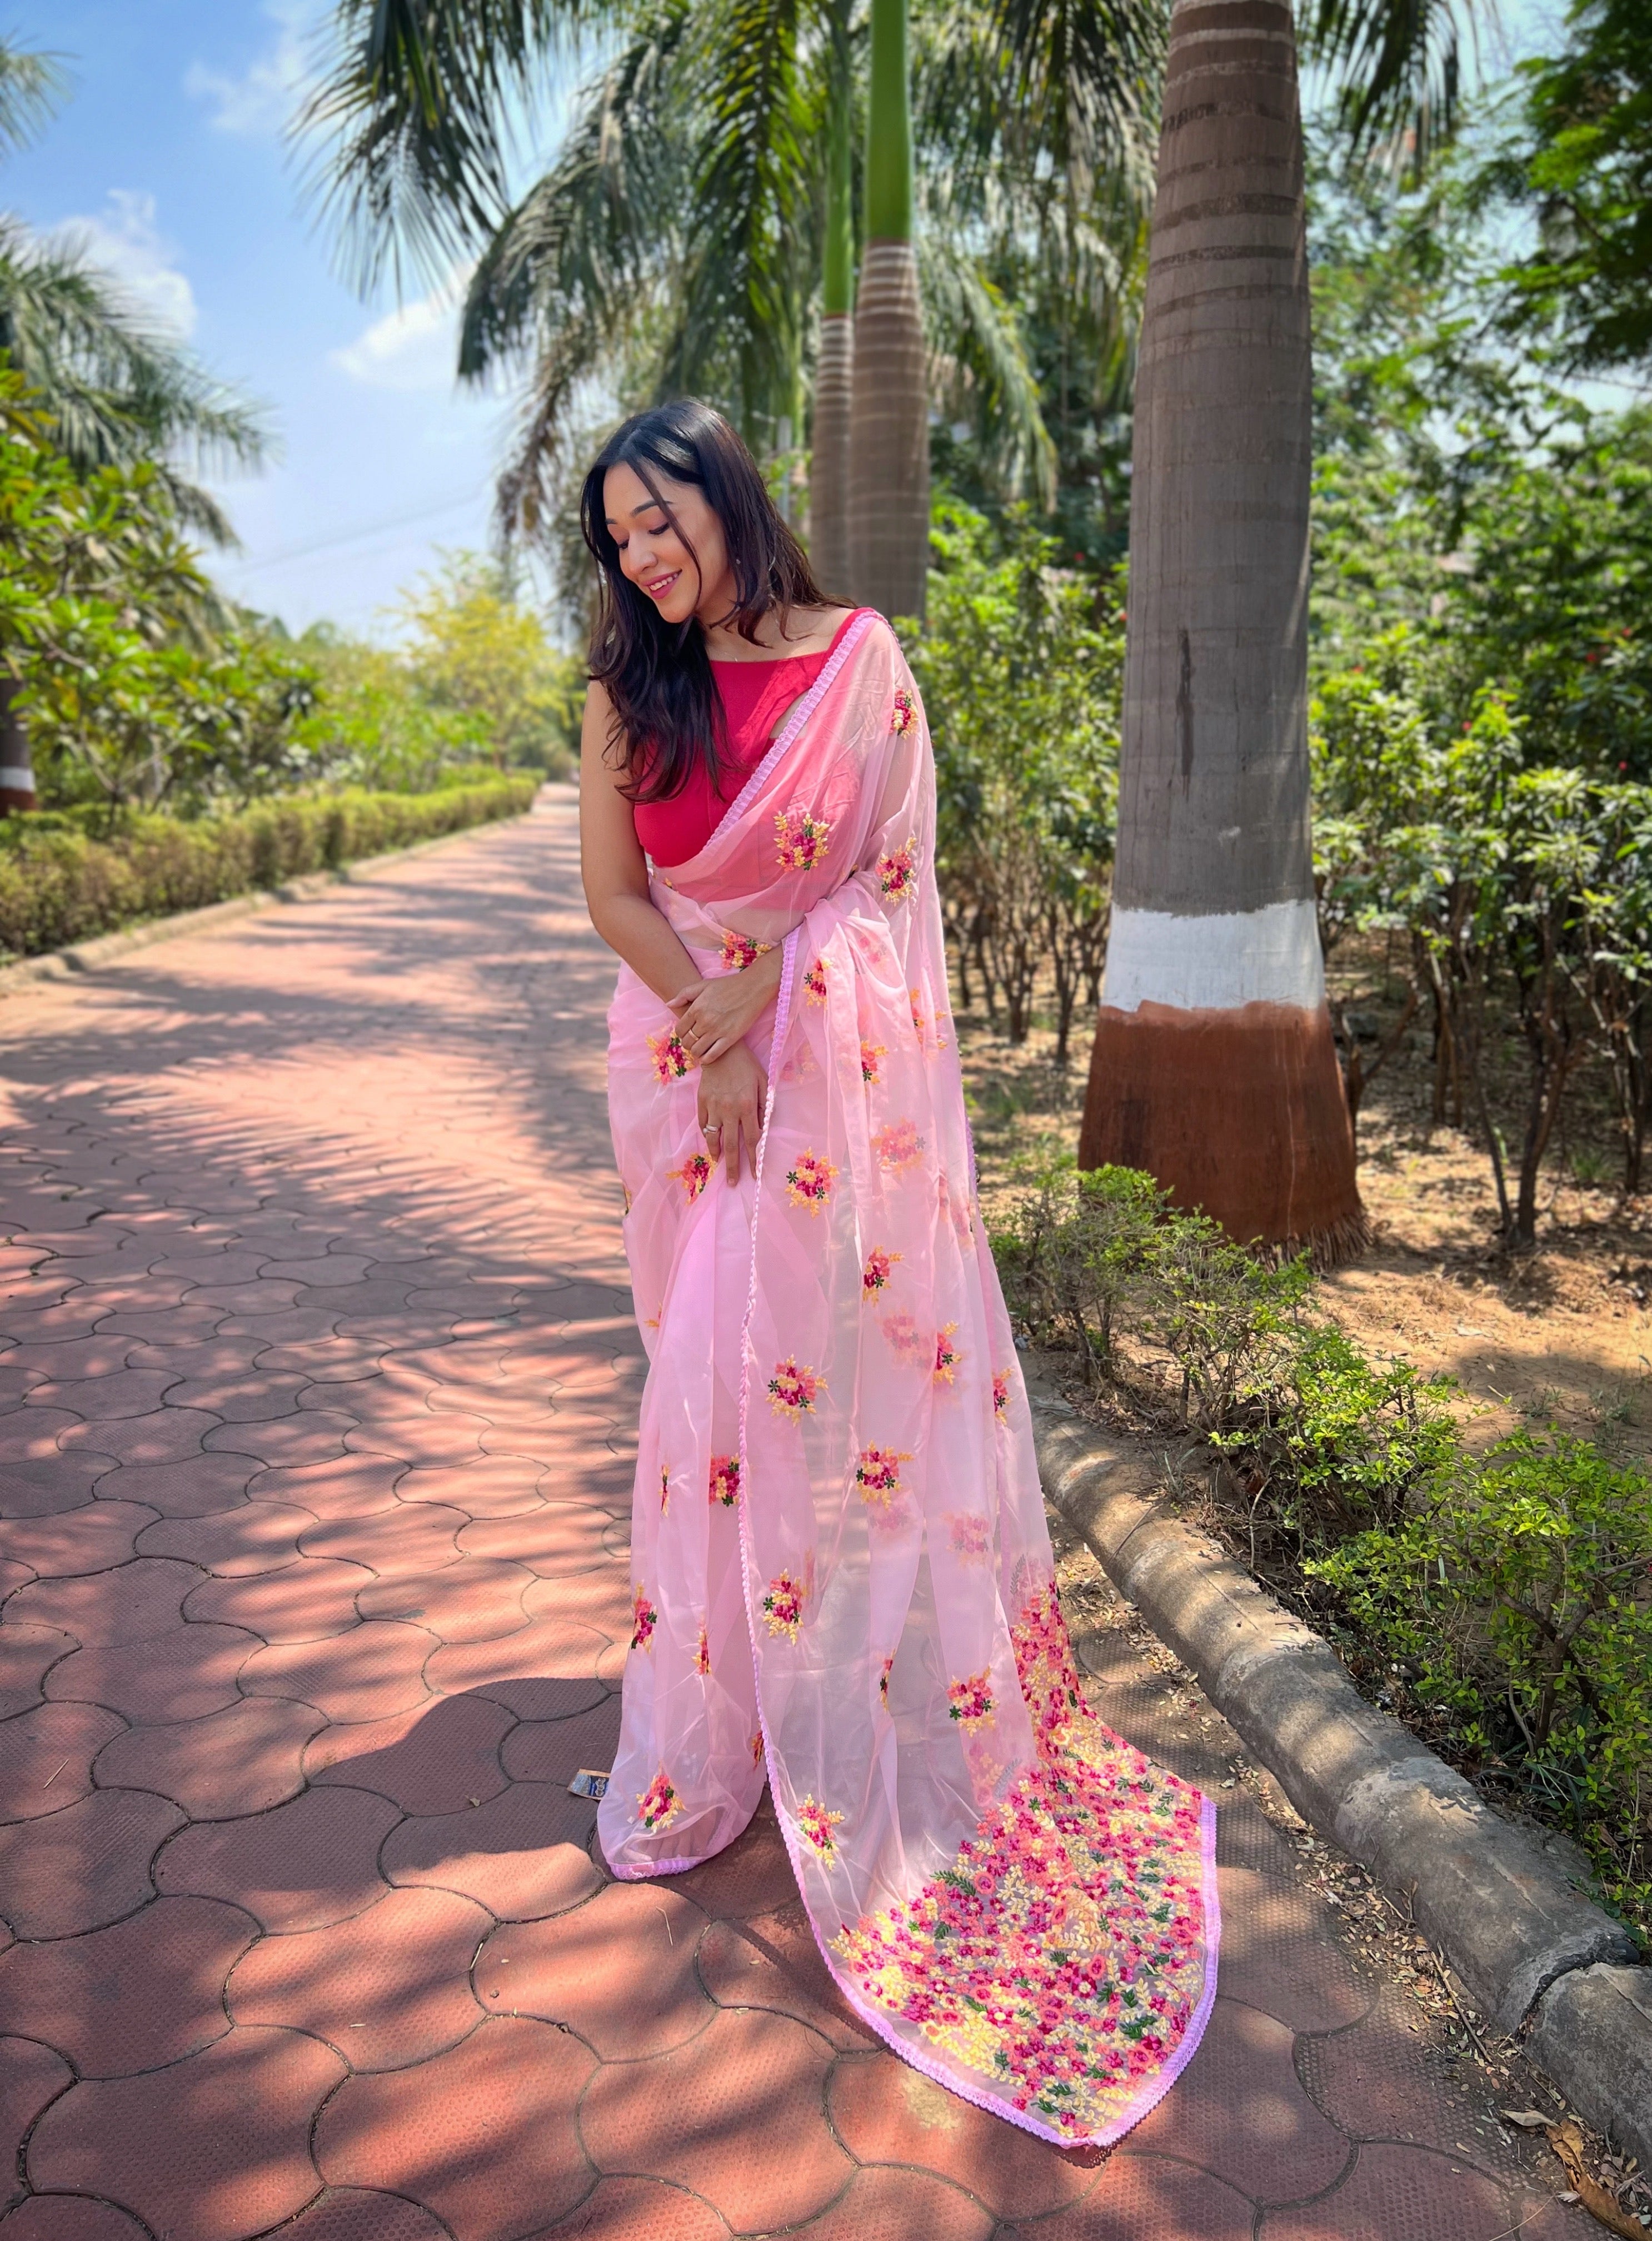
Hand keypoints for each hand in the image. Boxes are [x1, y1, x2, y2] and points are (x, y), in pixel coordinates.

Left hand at [669, 953, 779, 1066]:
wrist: (752, 988)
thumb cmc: (728, 985)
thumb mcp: (703, 985)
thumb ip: (684, 994)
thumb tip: (669, 1004)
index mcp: (696, 1008)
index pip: (680, 1029)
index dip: (681, 1033)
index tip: (687, 1033)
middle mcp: (704, 1021)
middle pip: (687, 1041)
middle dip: (688, 1043)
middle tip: (694, 1041)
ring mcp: (717, 1031)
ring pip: (697, 1050)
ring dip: (696, 1051)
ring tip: (701, 1047)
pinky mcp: (730, 1038)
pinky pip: (712, 1055)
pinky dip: (706, 1058)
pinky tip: (708, 1055)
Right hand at [697, 1042, 767, 1183]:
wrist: (720, 1049)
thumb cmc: (747, 1065)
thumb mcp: (762, 1082)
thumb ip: (763, 1106)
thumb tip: (764, 1129)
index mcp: (747, 1106)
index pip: (752, 1139)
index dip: (754, 1159)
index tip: (755, 1174)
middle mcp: (729, 1109)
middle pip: (732, 1145)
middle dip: (733, 1166)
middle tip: (733, 1183)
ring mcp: (713, 1106)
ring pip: (714, 1137)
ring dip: (717, 1154)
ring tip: (720, 1166)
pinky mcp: (702, 1101)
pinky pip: (703, 1124)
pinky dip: (707, 1137)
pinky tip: (711, 1146)